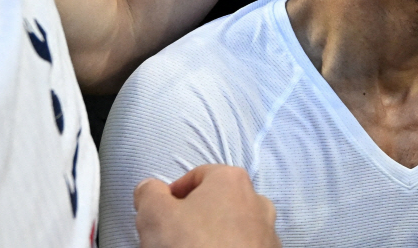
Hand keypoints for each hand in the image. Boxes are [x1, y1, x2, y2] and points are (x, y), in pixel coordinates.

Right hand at [134, 165, 278, 247]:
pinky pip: (243, 247)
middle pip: (216, 203)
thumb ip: (149, 193)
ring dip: (212, 237)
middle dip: (193, 217)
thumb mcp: (155, 215)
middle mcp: (257, 201)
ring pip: (232, 228)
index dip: (173, 194)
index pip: (196, 177)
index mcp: (232, 180)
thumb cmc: (191, 245)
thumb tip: (149, 189)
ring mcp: (268, 231)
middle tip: (173, 237)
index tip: (159, 216)